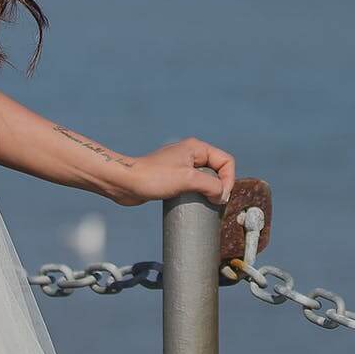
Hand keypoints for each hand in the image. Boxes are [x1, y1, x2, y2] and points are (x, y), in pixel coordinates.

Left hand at [109, 137, 235, 207]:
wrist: (126, 183)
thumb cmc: (154, 177)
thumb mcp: (188, 179)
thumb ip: (211, 185)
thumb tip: (222, 196)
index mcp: (197, 148)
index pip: (226, 161)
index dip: (229, 179)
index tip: (221, 196)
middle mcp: (191, 154)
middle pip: (218, 170)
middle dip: (219, 187)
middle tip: (214, 203)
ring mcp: (181, 166)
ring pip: (206, 179)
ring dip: (208, 192)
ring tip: (203, 205)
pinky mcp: (173, 178)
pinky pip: (193, 186)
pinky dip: (197, 195)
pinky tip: (192, 205)